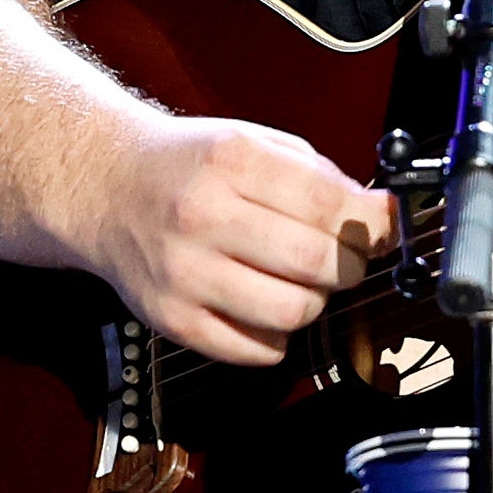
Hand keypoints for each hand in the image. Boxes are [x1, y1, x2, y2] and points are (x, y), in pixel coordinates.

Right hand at [53, 114, 395, 365]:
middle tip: (345, 255)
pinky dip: (276, 336)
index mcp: (231, 162)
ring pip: (293, 312)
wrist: (104, 187)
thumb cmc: (186, 166)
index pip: (330, 206)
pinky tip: (264, 304)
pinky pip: (256, 351)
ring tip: (300, 279)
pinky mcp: (172, 319)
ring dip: (314, 301)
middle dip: (350, 264)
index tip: (388, 228)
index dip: (375, 224)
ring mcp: (185, 273)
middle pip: (318, 263)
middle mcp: (203, 217)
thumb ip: (317, 175)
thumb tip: (379, 215)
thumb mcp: (251, 141)